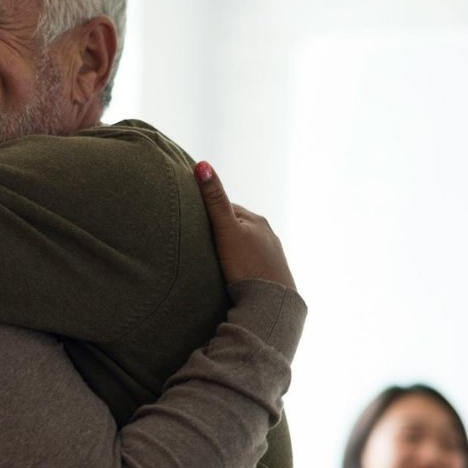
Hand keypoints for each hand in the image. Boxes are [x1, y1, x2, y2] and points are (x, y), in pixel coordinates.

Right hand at [194, 162, 293, 289]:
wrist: (271, 303)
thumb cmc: (246, 265)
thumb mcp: (225, 230)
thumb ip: (214, 200)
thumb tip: (202, 164)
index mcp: (257, 220)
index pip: (228, 209)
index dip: (209, 213)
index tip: (193, 219)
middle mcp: (268, 235)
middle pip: (238, 228)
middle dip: (222, 232)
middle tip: (201, 241)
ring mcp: (273, 255)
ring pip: (247, 246)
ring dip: (233, 250)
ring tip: (217, 260)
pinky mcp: (274, 276)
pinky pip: (253, 264)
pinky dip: (242, 265)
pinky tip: (234, 275)